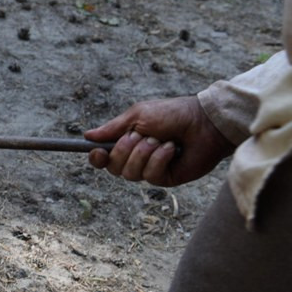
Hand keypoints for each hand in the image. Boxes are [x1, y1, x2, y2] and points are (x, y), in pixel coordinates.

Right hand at [85, 96, 235, 186]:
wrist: (203, 122)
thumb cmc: (172, 114)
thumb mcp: (138, 115)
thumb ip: (112, 128)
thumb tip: (88, 136)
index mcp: (127, 142)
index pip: (103, 158)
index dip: (96, 158)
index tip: (98, 152)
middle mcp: (136, 158)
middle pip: (113, 167)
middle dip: (125, 150)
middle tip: (142, 136)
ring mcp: (150, 169)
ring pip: (130, 173)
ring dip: (144, 154)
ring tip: (160, 141)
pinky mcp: (165, 178)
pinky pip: (150, 175)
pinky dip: (159, 159)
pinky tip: (171, 149)